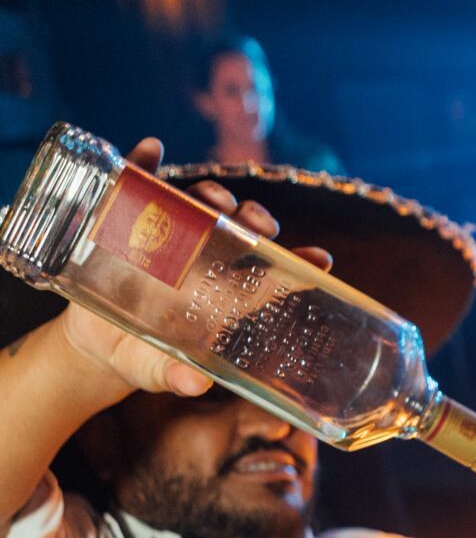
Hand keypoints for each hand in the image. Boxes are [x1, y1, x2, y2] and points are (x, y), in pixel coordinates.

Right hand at [59, 137, 332, 399]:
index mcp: (219, 295)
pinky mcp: (126, 219)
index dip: (298, 265)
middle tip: (255, 221)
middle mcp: (201, 259)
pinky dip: (144, 163)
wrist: (91, 342)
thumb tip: (195, 386)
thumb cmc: (137, 358)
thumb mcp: (153, 370)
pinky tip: (149, 151)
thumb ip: (173, 377)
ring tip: (209, 199)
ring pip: (200, 204)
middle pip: (240, 230)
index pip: (267, 275)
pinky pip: (138, 183)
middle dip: (255, 219)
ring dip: (210, 195)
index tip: (322, 258)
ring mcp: (166, 235)